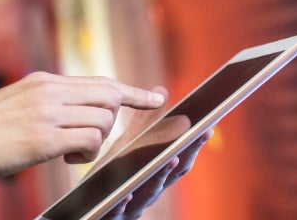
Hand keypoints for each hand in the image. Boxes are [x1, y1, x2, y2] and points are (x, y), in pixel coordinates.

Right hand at [0, 71, 164, 190]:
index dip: (132, 91)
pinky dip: (86, 154)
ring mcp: (46, 112)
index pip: (99, 80)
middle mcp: (48, 90)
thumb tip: (74, 120)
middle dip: (112, 120)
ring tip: (66, 152)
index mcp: (42, 81)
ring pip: (103, 120)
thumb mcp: (14, 108)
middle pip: (110, 97)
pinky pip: (89, 140)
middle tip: (90, 141)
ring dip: (94, 142)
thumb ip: (45, 106)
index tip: (156, 95)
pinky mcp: (42, 138)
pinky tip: (64, 158)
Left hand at [92, 87, 210, 219]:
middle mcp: (151, 189)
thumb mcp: (128, 147)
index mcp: (157, 172)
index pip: (181, 156)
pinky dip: (125, 204)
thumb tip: (161, 91)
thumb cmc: (113, 175)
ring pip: (151, 193)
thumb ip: (144, 123)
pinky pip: (119, 212)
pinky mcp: (113, 216)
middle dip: (187, 154)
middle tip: (196, 137)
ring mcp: (134, 205)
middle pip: (173, 174)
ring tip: (170, 159)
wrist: (88, 204)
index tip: (208, 126)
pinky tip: (126, 195)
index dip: (195, 143)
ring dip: (162, 177)